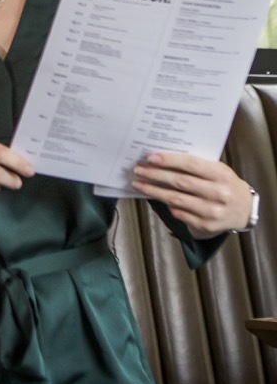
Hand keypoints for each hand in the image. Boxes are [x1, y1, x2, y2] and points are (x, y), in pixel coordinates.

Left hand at [132, 152, 253, 237]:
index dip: (169, 160)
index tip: (150, 158)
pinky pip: (179, 213)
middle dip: (155, 175)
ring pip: (176, 199)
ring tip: (139, 184)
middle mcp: (218, 193)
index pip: (191, 165)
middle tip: (138, 170)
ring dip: (153, 191)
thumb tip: (163, 159)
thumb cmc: (225, 185)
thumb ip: (196, 165)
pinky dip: (166, 205)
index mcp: (221, 175)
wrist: (245, 210)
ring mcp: (212, 211)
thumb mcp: (218, 170)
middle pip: (180, 182)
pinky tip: (155, 198)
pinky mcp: (206, 225)